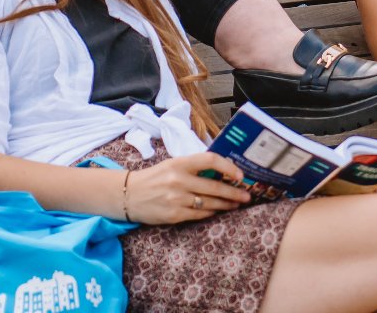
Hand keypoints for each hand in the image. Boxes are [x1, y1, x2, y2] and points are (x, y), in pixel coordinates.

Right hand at [123, 153, 250, 223]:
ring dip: (226, 205)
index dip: (228, 167)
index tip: (240, 175)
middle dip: (234, 193)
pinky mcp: (174, 215)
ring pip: (210, 203)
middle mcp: (179, 180)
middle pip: (214, 187)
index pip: (210, 160)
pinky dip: (211, 214)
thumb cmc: (155, 177)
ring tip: (236, 205)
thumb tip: (222, 170)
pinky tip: (218, 212)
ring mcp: (176, 199)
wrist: (129, 195)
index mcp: (180, 163)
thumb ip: (194, 166)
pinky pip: (199, 215)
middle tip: (247, 196)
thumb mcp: (172, 164)